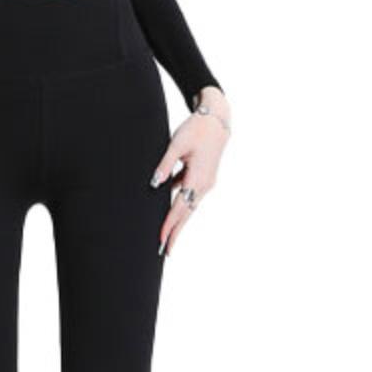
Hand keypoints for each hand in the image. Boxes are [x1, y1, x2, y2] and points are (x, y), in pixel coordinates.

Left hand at [150, 89, 230, 255]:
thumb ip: (165, 165)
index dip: (170, 224)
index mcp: (198, 178)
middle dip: (176, 233)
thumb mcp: (177, 144)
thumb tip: (154, 184)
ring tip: (166, 238)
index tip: (161, 239)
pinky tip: (169, 215)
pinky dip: (180, 207)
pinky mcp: (203, 178)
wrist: (217, 119)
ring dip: (178, 222)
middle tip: (165, 252)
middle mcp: (204, 185)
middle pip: (187, 214)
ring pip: (189, 207)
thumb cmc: (196, 128)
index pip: (180, 207)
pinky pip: (189, 197)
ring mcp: (206, 183)